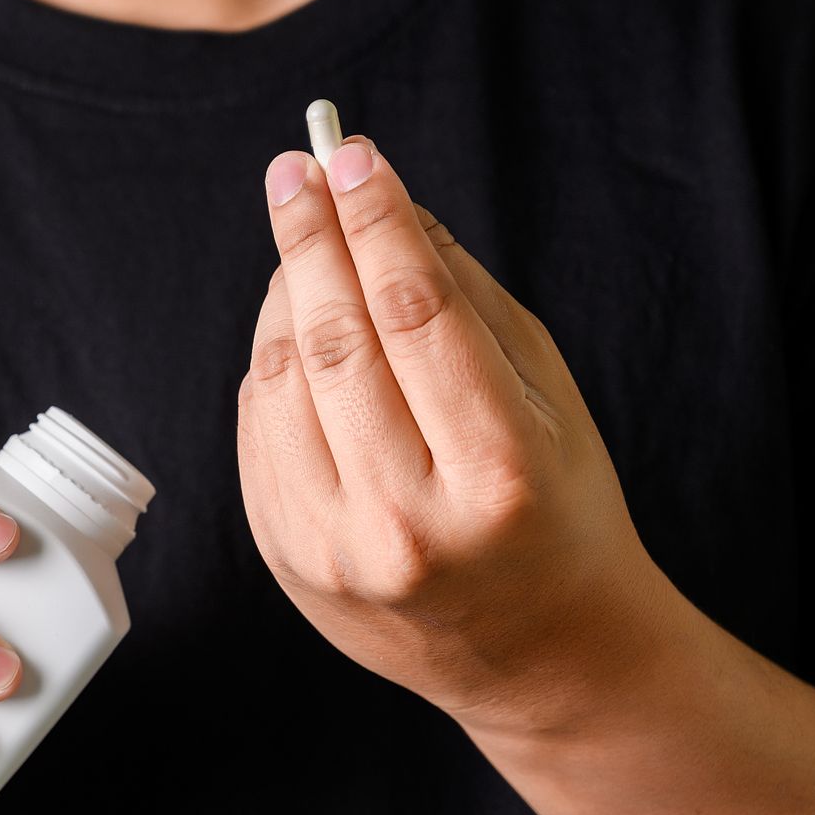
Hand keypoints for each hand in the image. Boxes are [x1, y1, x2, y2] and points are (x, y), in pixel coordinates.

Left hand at [237, 137, 675, 736]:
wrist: (540, 658)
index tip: (351, 156)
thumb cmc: (556, 513)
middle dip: (310, 239)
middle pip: (334, 342)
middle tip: (297, 172)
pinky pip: (258, 434)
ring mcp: (337, 552)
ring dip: (282, 298)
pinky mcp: (289, 564)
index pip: (415, 315)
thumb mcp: (548, 403)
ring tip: (303, 247)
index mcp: (495, 475)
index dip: (375, 223)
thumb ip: (466, 301)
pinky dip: (269, 369)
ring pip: (279, 384)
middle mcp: (408, 522)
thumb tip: (389, 206)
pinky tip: (294, 333)